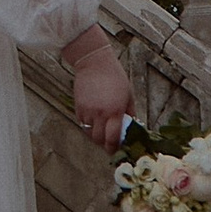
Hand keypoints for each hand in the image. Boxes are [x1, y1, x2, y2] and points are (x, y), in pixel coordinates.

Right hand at [63, 29, 131, 151]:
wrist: (94, 62)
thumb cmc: (115, 77)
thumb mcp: (128, 95)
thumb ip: (130, 114)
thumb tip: (132, 128)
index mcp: (115, 111)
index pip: (112, 139)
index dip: (114, 148)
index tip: (117, 150)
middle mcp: (100, 113)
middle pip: (99, 140)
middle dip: (104, 145)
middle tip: (109, 144)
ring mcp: (87, 110)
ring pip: (89, 133)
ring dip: (96, 136)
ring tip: (102, 133)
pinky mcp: (78, 107)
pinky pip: (82, 123)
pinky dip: (88, 127)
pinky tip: (94, 122)